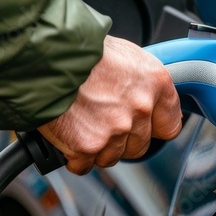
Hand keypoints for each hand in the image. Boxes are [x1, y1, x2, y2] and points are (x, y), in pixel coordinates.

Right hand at [38, 35, 181, 173]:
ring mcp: (115, 130)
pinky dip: (73, 156)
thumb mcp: (124, 54)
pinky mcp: (88, 145)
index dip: (153, 128)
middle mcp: (140, 109)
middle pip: (139, 145)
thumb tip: (142, 95)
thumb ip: (139, 82)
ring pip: (111, 157)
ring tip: (80, 122)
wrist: (44, 54)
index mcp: (156, 83)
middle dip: (121, 139)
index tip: (144, 128)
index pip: (170, 125)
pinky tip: (67, 136)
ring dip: (96, 147)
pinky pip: (83, 165)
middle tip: (101, 120)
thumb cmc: (80, 49)